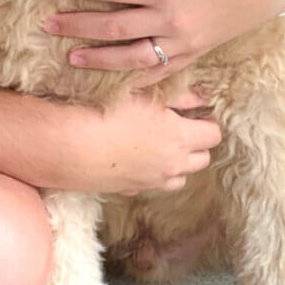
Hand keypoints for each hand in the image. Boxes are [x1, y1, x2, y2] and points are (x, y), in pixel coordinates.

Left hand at [43, 0, 284, 84]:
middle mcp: (169, 17)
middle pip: (113, 25)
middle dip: (77, 24)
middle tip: (46, 22)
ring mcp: (181, 41)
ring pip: (130, 55)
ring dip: (97, 57)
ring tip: (69, 56)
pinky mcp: (194, 54)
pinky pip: (160, 72)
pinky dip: (137, 79)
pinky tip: (115, 85)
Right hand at [62, 86, 221, 194]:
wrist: (70, 145)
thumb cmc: (108, 110)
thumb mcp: (145, 93)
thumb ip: (180, 96)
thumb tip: (203, 97)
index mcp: (180, 138)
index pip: (213, 134)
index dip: (206, 121)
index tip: (195, 111)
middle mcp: (172, 165)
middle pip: (202, 159)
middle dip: (196, 142)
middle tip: (179, 124)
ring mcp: (153, 182)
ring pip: (181, 176)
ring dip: (178, 161)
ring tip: (160, 141)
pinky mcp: (133, 190)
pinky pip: (156, 184)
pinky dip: (156, 172)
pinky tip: (138, 154)